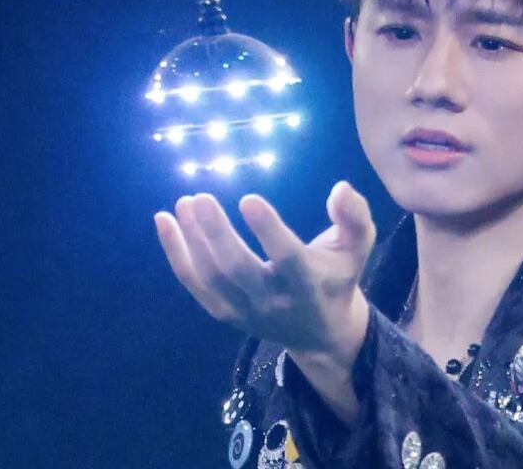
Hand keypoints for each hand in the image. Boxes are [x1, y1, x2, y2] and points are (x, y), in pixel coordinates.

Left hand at [154, 181, 376, 364]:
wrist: (321, 333)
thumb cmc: (337, 277)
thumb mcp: (357, 247)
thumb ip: (355, 216)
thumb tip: (339, 188)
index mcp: (308, 283)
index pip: (287, 258)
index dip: (268, 230)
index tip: (249, 199)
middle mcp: (274, 300)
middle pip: (238, 269)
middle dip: (216, 234)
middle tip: (201, 198)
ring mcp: (244, 310)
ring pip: (211, 276)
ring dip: (193, 239)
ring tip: (185, 202)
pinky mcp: (224, 313)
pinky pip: (194, 283)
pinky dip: (175, 253)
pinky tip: (164, 220)